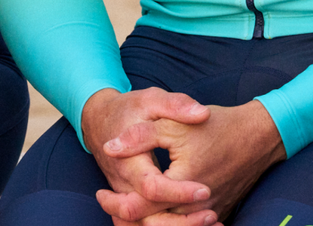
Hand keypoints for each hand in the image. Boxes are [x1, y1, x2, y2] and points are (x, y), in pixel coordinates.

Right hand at [81, 88, 214, 225]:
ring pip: (146, 225)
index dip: (178, 192)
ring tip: (212, 220)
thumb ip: (176, 105)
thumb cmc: (128, 110)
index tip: (205, 189)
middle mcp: (124, 185)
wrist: (99, 121)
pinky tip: (197, 222)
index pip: (152, 188)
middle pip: (148, 218)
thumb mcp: (150, 99)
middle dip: (182, 222)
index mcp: (129, 163)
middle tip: (213, 214)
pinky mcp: (131, 200)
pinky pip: (147, 222)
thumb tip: (202, 114)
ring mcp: (126, 196)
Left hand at [100, 100, 285, 225]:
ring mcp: (209, 213)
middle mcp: (197, 206)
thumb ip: (140, 136)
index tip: (100, 194)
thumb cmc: (216, 126)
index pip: (140, 207)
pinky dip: (168, 223)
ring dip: (146, 223)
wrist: (258, 135)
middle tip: (107, 204)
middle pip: (153, 225)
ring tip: (124, 210)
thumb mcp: (174, 122)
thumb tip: (110, 148)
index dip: (116, 203)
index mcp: (182, 184)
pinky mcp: (217, 212)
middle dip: (126, 218)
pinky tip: (153, 212)